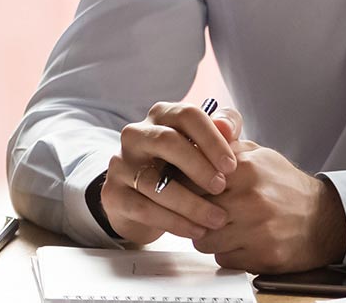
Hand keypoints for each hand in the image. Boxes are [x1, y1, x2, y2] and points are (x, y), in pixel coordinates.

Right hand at [100, 101, 244, 243]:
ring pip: (154, 181)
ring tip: (216, 219)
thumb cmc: (180, 167)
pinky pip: (144, 209)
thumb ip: (221, 132)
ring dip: (190, 203)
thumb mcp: (202, 147)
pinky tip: (196, 230)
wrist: (141, 199)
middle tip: (221, 188)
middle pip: (166, 141)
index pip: (187, 115)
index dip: (212, 140)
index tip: (231, 166)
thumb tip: (228, 127)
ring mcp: (121, 164)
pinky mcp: (113, 193)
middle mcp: (136, 135)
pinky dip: (174, 222)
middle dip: (198, 166)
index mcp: (161, 116)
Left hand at [192, 141, 345, 273]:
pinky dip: (226, 253)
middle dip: (194, 213)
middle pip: (195, 212)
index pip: (191, 180)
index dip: (186, 187)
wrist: (324, 218)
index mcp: (245, 170)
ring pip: (204, 240)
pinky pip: (223, 259)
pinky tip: (239, 242)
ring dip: (208, 236)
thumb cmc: (285, 186)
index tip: (188, 190)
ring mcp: (258, 230)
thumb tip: (192, 141)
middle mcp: (251, 200)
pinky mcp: (263, 257)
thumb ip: (225, 147)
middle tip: (202, 211)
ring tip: (222, 228)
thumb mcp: (258, 155)